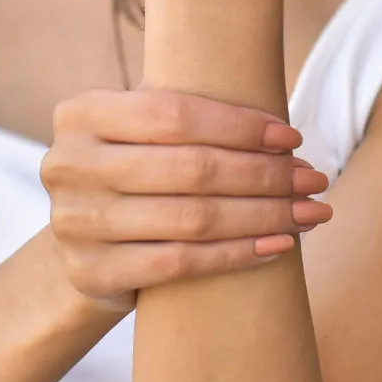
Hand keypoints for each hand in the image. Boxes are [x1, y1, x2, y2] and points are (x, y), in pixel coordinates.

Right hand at [39, 86, 332, 313]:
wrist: (84, 240)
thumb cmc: (133, 164)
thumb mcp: (140, 127)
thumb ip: (184, 110)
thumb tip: (279, 115)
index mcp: (81, 112)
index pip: (175, 113)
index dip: (240, 126)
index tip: (292, 137)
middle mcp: (69, 164)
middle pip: (191, 168)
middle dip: (264, 174)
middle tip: (313, 178)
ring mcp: (75, 222)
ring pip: (193, 219)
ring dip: (264, 215)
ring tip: (309, 212)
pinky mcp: (91, 271)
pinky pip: (181, 263)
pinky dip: (237, 254)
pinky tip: (278, 245)